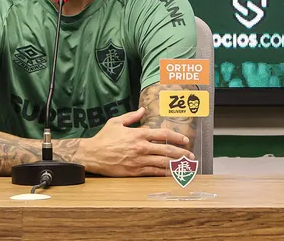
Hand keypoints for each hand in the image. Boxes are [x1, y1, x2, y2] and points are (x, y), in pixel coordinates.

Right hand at [79, 107, 193, 176]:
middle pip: (167, 150)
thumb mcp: (116, 122)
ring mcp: (139, 160)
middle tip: (191, 156)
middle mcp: (141, 147)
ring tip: (186, 166)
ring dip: (176, 164)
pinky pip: (153, 172)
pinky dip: (164, 173)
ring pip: (163, 162)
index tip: (185, 140)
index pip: (163, 134)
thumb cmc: (103, 138)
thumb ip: (131, 116)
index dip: (176, 137)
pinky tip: (171, 174)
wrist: (92, 155)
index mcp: (138, 134)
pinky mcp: (135, 172)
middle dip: (181, 153)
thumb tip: (143, 109)